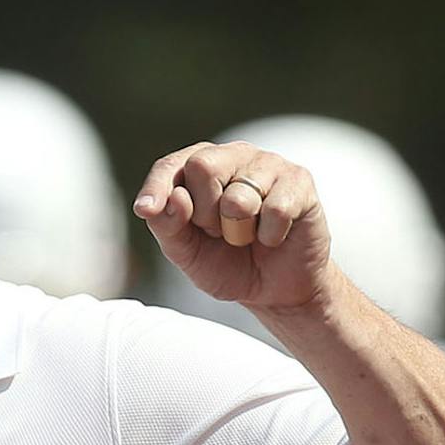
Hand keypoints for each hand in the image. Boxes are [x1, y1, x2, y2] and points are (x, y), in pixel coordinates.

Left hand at [134, 141, 332, 312]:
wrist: (274, 289)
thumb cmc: (226, 263)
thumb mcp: (186, 253)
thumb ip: (168, 226)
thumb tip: (174, 199)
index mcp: (199, 167)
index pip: (170, 166)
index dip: (157, 187)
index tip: (145, 210)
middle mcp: (233, 156)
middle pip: (203, 166)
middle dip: (204, 213)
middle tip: (218, 231)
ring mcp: (269, 165)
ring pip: (239, 195)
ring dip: (238, 229)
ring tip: (246, 234)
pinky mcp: (299, 181)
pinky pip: (275, 210)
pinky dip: (269, 235)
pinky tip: (273, 236)